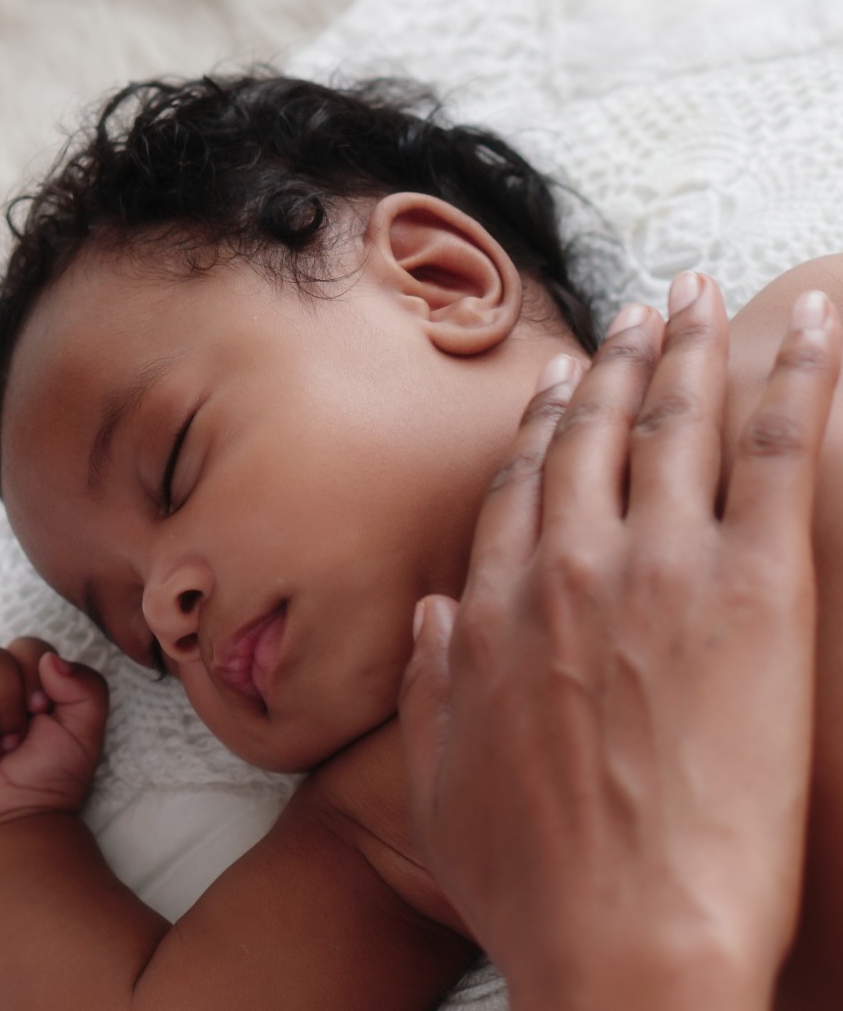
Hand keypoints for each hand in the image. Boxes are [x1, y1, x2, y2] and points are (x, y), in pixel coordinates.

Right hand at [0, 636, 107, 854]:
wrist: (10, 830)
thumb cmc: (45, 784)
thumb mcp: (85, 733)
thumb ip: (87, 686)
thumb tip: (49, 660)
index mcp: (18, 681)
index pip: (24, 647)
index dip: (32, 677)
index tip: (39, 715)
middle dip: (5, 705)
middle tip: (10, 747)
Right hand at [399, 273, 840, 1010]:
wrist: (627, 940)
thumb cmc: (534, 884)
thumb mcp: (441, 786)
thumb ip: (431, 686)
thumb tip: (432, 614)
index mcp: (494, 613)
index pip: (519, 488)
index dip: (542, 426)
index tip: (558, 384)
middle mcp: (567, 569)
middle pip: (595, 435)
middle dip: (622, 361)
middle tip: (645, 311)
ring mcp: (658, 571)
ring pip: (677, 425)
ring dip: (695, 348)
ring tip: (708, 296)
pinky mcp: (756, 593)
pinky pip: (777, 454)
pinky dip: (797, 381)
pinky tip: (812, 329)